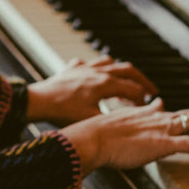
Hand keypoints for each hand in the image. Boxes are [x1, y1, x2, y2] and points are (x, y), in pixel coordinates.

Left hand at [25, 57, 157, 122]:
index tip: (147, 108)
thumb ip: (113, 121)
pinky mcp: (71, 70)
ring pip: (109, 62)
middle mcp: (97, 72)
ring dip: (121, 71)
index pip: (133, 89)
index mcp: (106, 84)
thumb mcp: (92, 121)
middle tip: (151, 90)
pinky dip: (95, 67)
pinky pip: (87, 62)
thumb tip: (130, 126)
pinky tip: (95, 74)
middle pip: (127, 70)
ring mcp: (84, 68)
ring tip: (127, 80)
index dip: (143, 100)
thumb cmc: (62, 113)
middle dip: (142, 80)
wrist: (37, 102)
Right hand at [61, 98, 188, 176]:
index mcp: (147, 114)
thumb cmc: (98, 135)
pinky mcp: (165, 143)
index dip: (181, 118)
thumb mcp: (114, 124)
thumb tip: (130, 120)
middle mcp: (160, 117)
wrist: (93, 138)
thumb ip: (125, 122)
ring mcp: (164, 128)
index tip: (185, 125)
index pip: (169, 110)